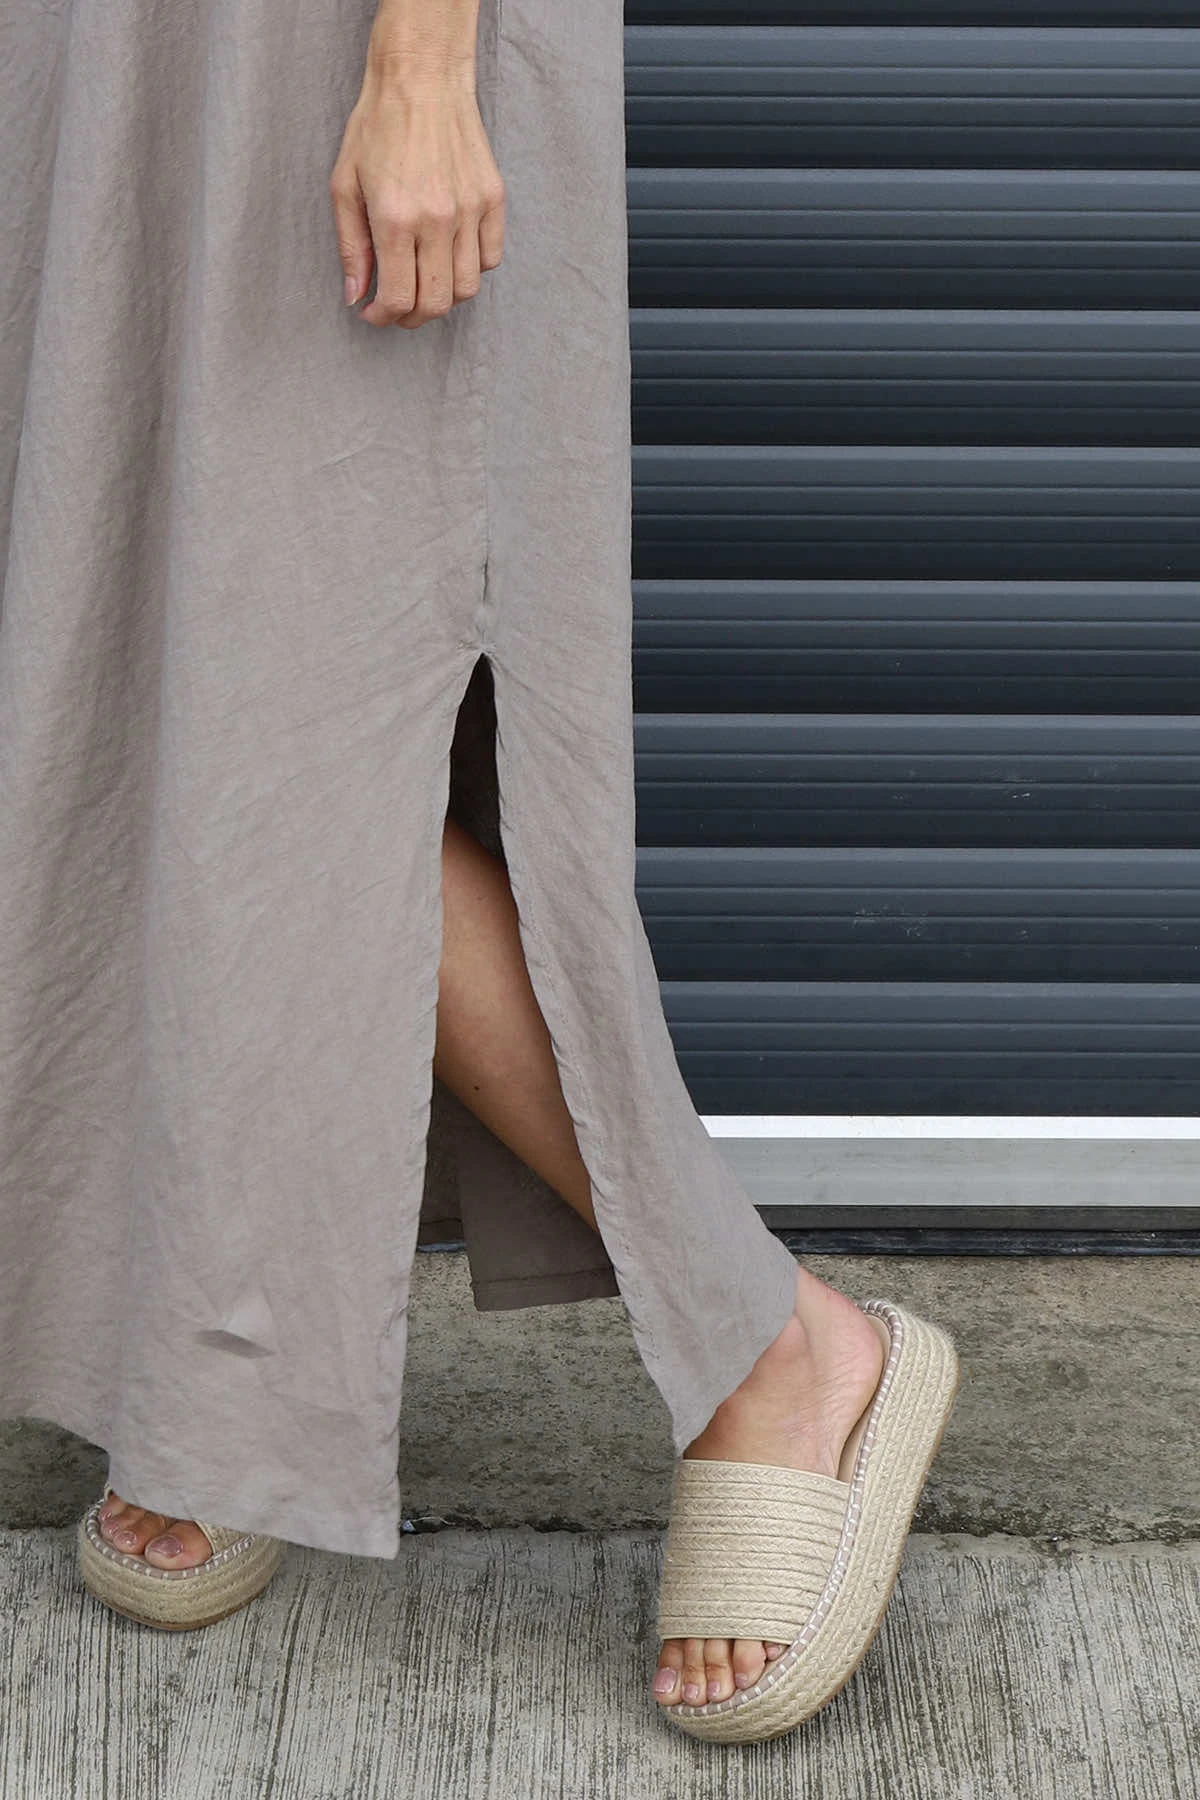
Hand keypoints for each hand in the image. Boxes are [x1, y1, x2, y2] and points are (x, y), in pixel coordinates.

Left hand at [330, 59, 504, 328]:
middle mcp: (437, 220)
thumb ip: (351, 247)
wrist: (421, 77)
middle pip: (435, 302)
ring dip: (443, 297)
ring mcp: (470, 210)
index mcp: (395, 219)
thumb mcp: (345, 185)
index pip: (399, 298)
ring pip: (466, 288)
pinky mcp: (493, 199)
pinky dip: (471, 268)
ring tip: (424, 284)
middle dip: (412, 317)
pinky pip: (490, 258)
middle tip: (398, 309)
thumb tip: (356, 296)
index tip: (374, 313)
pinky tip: (449, 256)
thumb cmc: (377, 127)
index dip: (384, 317)